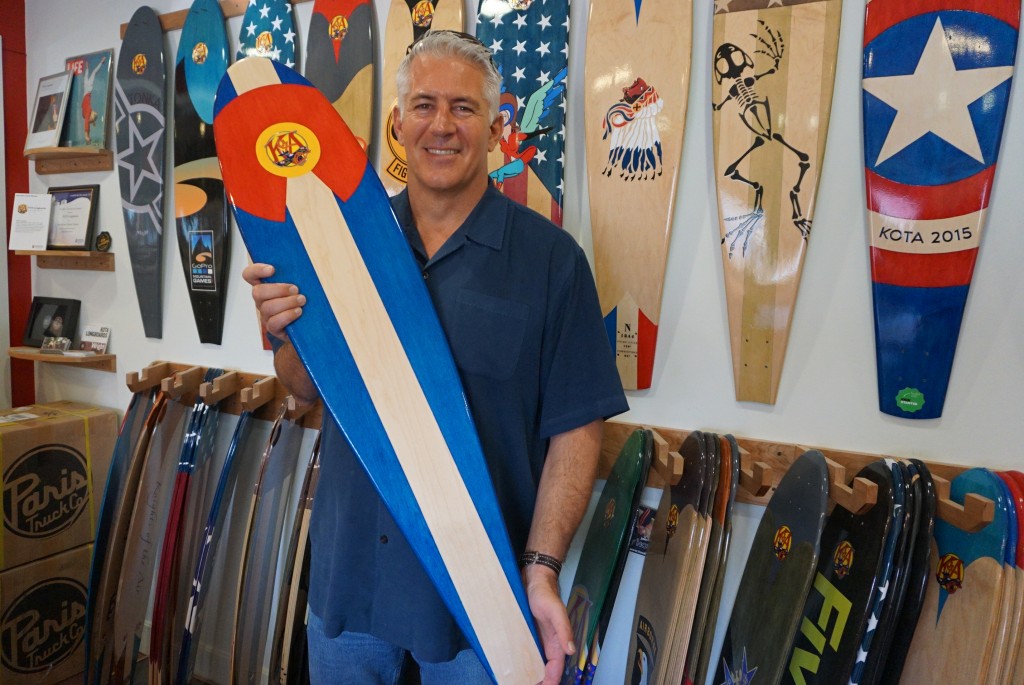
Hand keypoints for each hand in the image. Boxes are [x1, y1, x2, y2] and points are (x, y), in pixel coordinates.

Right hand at [242, 263, 304, 341]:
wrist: (309, 324)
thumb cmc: (302, 300)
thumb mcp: (300, 285)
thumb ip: (295, 276)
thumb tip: (300, 267)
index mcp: (265, 286)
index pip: (250, 275)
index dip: (257, 270)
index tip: (272, 269)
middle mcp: (262, 300)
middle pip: (257, 292)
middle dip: (278, 289)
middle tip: (295, 289)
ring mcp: (266, 315)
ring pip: (267, 307)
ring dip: (287, 302)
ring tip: (301, 300)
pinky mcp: (273, 328)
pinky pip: (274, 322)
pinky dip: (288, 315)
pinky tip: (298, 311)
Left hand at [523, 564, 573, 684]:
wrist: (533, 580)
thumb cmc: (545, 593)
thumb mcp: (555, 611)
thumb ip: (564, 629)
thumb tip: (571, 650)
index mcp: (558, 642)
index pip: (556, 669)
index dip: (550, 681)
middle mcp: (549, 644)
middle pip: (546, 671)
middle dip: (540, 681)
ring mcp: (538, 641)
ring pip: (537, 664)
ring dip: (532, 675)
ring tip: (520, 682)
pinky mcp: (528, 636)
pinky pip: (527, 654)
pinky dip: (524, 664)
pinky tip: (515, 669)